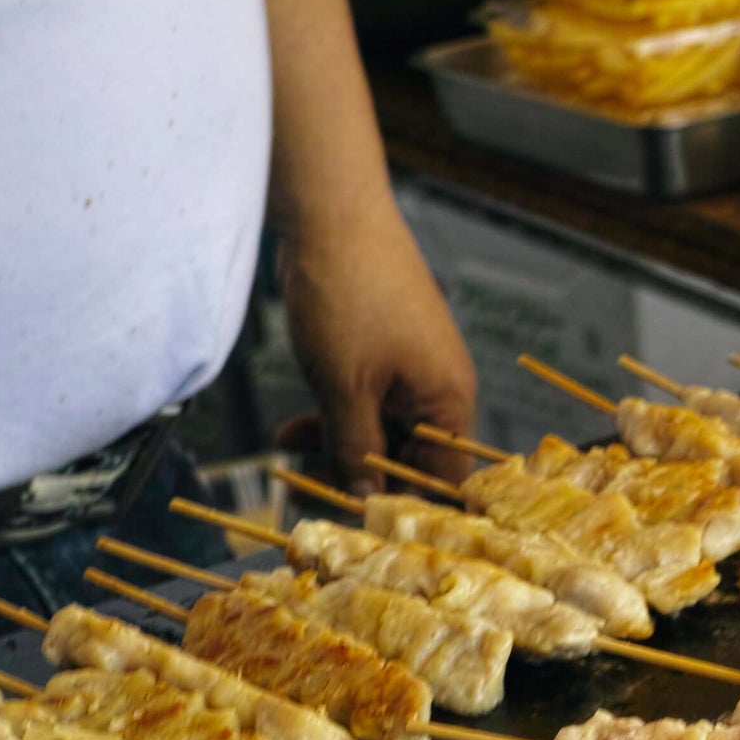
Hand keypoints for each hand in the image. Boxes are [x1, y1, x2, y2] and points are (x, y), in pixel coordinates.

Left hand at [277, 208, 478, 493]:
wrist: (332, 213)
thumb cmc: (348, 297)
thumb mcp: (344, 388)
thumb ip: (355, 449)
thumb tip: (363, 498)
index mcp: (449, 401)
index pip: (443, 479)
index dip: (407, 506)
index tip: (363, 526)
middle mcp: (441, 388)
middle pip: (411, 456)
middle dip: (362, 474)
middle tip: (314, 493)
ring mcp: (414, 367)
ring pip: (381, 428)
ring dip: (339, 442)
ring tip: (290, 450)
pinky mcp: (387, 349)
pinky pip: (367, 398)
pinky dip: (335, 413)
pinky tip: (294, 426)